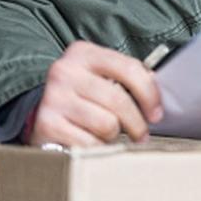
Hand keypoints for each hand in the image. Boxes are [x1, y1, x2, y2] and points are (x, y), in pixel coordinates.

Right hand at [27, 40, 162, 146]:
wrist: (40, 114)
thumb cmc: (84, 96)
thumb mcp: (103, 77)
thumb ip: (128, 80)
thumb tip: (159, 98)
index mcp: (84, 53)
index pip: (130, 69)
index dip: (150, 95)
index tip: (157, 114)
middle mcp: (65, 70)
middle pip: (119, 101)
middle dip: (137, 123)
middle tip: (141, 134)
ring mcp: (53, 97)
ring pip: (107, 124)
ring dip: (113, 135)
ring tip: (108, 134)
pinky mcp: (46, 125)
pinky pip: (90, 144)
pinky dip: (96, 148)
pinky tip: (90, 142)